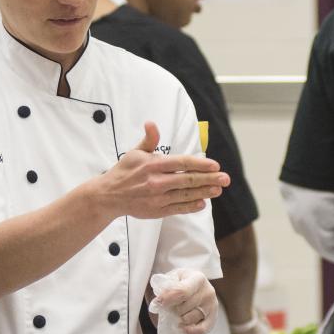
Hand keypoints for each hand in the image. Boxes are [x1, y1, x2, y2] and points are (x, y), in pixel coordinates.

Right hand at [96, 123, 229, 219]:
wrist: (108, 196)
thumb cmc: (124, 172)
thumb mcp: (135, 152)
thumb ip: (149, 139)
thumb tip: (151, 123)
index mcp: (153, 165)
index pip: (182, 163)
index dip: (200, 164)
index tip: (215, 165)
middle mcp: (157, 181)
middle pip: (188, 180)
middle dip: (209, 179)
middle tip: (225, 179)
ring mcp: (157, 198)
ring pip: (185, 195)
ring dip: (204, 192)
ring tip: (218, 190)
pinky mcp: (156, 211)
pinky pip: (178, 208)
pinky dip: (191, 206)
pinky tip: (202, 203)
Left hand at [153, 268, 216, 333]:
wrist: (193, 286)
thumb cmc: (180, 282)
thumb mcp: (172, 278)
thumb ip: (164, 287)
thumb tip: (158, 301)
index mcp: (197, 278)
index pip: (182, 291)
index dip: (168, 299)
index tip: (158, 302)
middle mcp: (208, 291)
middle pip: (183, 308)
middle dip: (172, 309)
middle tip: (169, 306)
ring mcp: (212, 306)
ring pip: (189, 319)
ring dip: (178, 319)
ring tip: (176, 313)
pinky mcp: (213, 318)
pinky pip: (202, 330)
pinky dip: (190, 332)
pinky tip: (182, 328)